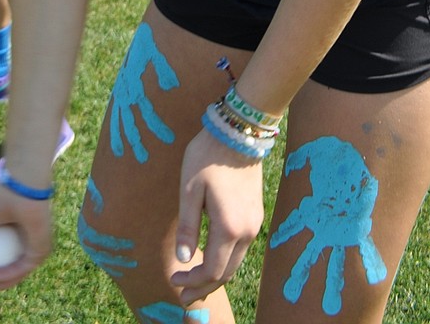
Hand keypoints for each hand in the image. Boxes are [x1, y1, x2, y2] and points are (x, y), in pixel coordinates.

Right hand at [0, 185, 51, 290]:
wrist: (19, 183)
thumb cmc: (0, 196)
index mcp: (17, 238)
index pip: (2, 262)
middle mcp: (28, 245)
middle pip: (9, 272)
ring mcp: (36, 250)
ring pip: (14, 275)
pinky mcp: (40, 252)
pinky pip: (19, 270)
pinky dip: (1, 275)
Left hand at [169, 128, 263, 307]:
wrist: (238, 133)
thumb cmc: (207, 157)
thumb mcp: (189, 190)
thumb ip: (187, 227)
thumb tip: (184, 260)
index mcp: (229, 228)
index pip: (212, 270)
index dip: (193, 282)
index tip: (173, 282)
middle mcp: (247, 231)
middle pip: (227, 273)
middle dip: (204, 287)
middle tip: (183, 296)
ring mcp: (255, 224)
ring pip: (236, 262)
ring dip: (216, 275)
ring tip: (195, 282)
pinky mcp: (256, 214)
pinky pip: (241, 248)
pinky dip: (226, 260)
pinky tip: (213, 257)